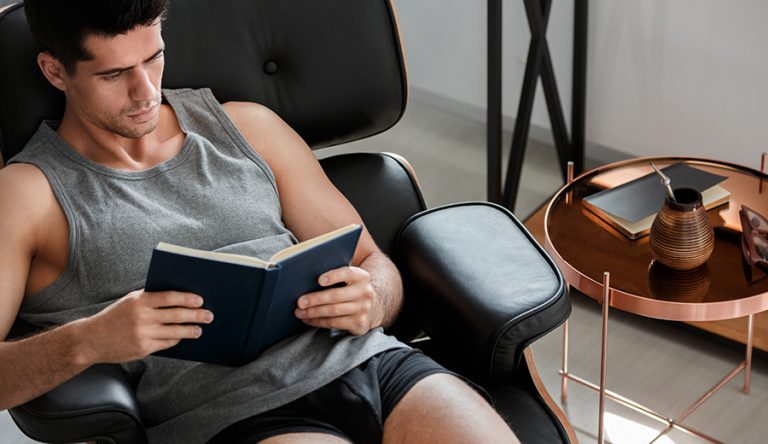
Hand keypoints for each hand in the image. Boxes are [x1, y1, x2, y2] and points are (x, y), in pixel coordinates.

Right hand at [74, 289, 213, 363]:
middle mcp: (142, 317)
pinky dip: (176, 339)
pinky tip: (183, 336)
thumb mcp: (130, 301)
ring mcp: (143, 334)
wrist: (91, 339)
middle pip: (176, 315)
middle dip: (196, 315)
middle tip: (209, 315)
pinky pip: (166, 343)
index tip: (200, 300)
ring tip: (199, 329)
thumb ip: (151, 298)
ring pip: (174, 332)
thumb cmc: (115, 316)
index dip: (187, 298)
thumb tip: (180, 297)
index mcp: (139, 301)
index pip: (169, 297)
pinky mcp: (143, 349)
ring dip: (190, 330)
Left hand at [295, 266, 381, 334]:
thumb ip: (336, 276)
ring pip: (333, 311)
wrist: (372, 308)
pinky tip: (309, 319)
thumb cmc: (351, 290)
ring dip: (313, 312)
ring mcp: (363, 309)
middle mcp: (365, 292)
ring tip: (300, 312)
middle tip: (300, 302)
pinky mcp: (358, 323)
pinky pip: (334, 323)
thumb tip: (306, 277)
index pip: (348, 273)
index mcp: (362, 277)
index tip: (319, 280)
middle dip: (315, 299)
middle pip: (336, 296)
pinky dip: (318, 321)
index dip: (333, 276)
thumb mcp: (350, 280)